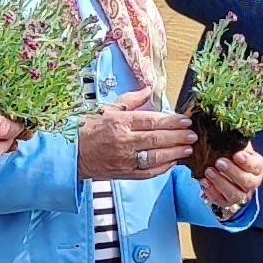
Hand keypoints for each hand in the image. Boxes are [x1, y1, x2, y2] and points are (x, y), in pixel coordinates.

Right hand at [74, 90, 195, 181]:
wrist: (70, 153)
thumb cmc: (88, 128)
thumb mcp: (107, 108)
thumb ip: (131, 99)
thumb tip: (149, 88)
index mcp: (119, 122)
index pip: (151, 121)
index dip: (171, 121)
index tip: (185, 120)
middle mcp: (123, 141)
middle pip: (157, 138)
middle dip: (178, 137)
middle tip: (192, 135)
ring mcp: (124, 159)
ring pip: (155, 157)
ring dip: (174, 153)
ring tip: (187, 148)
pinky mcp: (123, 174)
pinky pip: (147, 173)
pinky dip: (162, 168)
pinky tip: (172, 162)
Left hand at [197, 145, 262, 217]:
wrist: (224, 169)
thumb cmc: (232, 155)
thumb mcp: (236, 146)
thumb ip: (235, 140)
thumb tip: (227, 129)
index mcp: (257, 167)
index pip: (256, 166)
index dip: (247, 162)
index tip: (237, 155)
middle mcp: (252, 182)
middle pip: (247, 182)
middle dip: (232, 172)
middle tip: (219, 162)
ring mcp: (241, 194)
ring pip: (235, 194)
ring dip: (221, 183)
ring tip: (208, 171)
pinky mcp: (227, 202)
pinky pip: (221, 201)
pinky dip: (211, 192)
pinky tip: (203, 182)